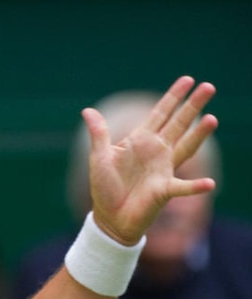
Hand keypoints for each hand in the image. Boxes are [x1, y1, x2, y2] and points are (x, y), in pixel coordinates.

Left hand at [85, 76, 217, 244]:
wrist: (109, 218)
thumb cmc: (105, 187)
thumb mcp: (99, 157)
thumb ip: (99, 134)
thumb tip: (87, 110)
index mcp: (140, 141)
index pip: (160, 114)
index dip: (173, 97)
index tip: (188, 79)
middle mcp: (156, 152)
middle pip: (178, 124)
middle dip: (192, 106)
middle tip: (209, 86)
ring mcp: (163, 170)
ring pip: (186, 147)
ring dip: (199, 135)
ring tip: (212, 119)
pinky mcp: (164, 190)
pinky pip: (182, 187)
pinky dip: (195, 186)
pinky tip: (208, 184)